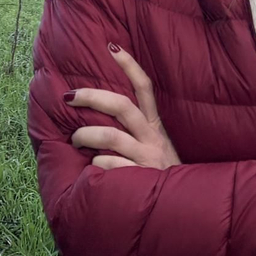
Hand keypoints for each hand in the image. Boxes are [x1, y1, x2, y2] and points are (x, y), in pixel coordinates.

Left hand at [64, 45, 182, 170]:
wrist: (186, 209)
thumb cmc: (160, 176)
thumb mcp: (154, 148)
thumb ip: (133, 132)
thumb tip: (96, 115)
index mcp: (154, 126)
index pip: (145, 88)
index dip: (129, 66)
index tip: (112, 46)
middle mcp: (153, 138)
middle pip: (122, 106)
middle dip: (92, 96)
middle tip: (69, 96)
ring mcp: (148, 157)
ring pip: (110, 136)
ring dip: (85, 135)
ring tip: (74, 139)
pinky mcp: (142, 177)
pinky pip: (110, 164)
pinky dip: (97, 164)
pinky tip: (94, 168)